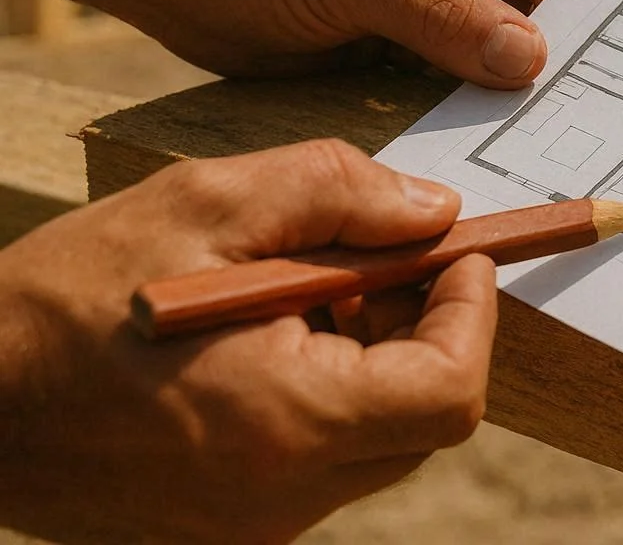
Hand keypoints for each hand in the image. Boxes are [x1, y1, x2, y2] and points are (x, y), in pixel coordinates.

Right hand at [0, 140, 496, 543]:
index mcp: (286, 423)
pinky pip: (319, 462)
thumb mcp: (205, 204)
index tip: (456, 251)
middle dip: (427, 328)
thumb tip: (435, 211)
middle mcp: (281, 497)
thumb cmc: (66, 300)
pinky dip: (324, 395)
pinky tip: (264, 339)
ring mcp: (253, 526)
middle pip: (425, 418)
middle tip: (382, 259)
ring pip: (376, 440)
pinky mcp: (226, 529)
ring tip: (302, 292)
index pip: (451, 393)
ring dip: (373, 359)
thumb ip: (337, 193)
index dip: (472, 313)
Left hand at [127, 0, 576, 88]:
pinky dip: (466, 89)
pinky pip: (456, 61)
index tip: (554, 40)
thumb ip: (446, 16)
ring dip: (501, 69)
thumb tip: (530, 56)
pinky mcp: (402, 29)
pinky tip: (475, 118)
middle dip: (536, 34)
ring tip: (517, 112)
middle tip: (550, 91)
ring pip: (496, 29)